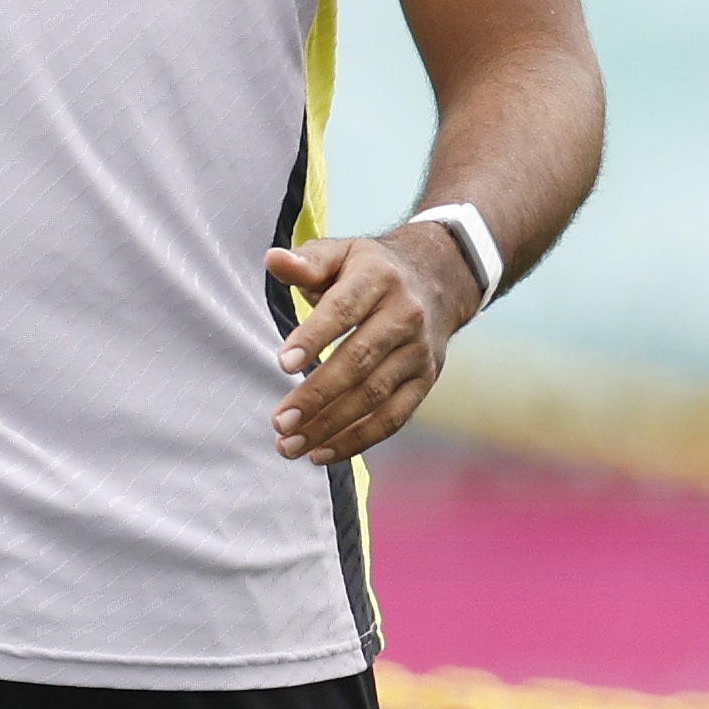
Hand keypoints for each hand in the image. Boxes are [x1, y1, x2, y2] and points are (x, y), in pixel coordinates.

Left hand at [264, 220, 483, 466]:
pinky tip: (320, 453)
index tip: (282, 363)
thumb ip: (305, 261)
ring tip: (290, 445)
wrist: (436, 280)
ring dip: (331, 426)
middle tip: (279, 421)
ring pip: (374, 395)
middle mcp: (405, 315)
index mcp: (378, 279)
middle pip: (359, 360)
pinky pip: (393, 418)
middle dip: (317, 395)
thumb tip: (273, 259)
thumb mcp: (339, 254)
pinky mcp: (424, 381)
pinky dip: (357, 440)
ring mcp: (418, 352)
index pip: (344, 310)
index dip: (314, 337)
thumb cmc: (368, 271)